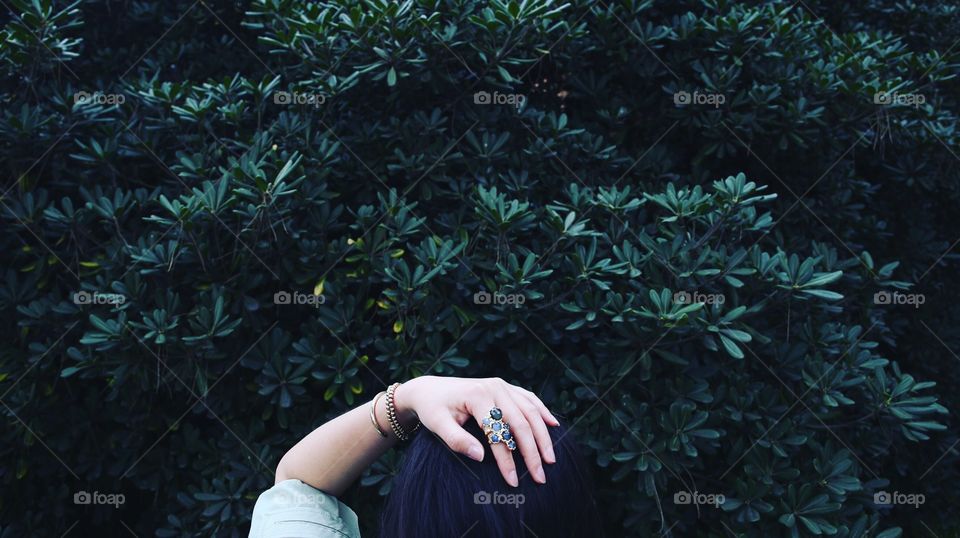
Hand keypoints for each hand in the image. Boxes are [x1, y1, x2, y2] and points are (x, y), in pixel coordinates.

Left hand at [394, 376, 559, 486]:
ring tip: (551, 459)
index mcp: (478, 396)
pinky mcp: (505, 387)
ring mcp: (502, 385)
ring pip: (531, 411)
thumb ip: (456, 440)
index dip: (507, 459)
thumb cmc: (433, 409)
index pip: (499, 433)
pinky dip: (543, 411)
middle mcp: (494, 388)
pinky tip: (554, 425)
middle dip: (533, 451)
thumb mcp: (437, 425)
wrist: (430, 389)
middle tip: (540, 477)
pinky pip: (529, 399)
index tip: (513, 482)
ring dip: (543, 435)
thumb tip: (480, 457)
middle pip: (522, 422)